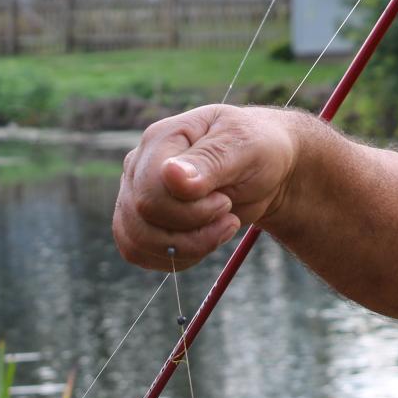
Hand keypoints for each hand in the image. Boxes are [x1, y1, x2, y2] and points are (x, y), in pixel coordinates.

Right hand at [113, 104, 300, 271]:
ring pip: (137, 241)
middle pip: (142, 217)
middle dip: (192, 228)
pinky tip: (203, 241)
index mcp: (161, 139)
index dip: (189, 208)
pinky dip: (176, 258)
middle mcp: (138, 167)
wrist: (263, 170)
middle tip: (227, 213)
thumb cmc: (256, 150)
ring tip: (220, 228)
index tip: (225, 202)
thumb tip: (171, 175)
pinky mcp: (138, 222)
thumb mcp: (245, 148)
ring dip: (186, 248)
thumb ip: (208, 162)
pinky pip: (140, 254)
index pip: (151, 189)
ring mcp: (134, 195)